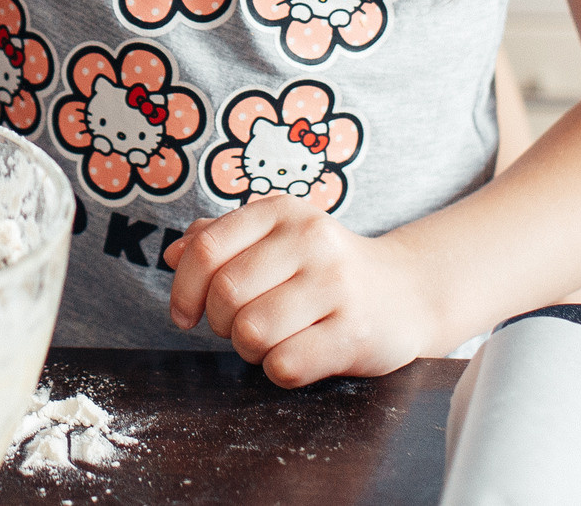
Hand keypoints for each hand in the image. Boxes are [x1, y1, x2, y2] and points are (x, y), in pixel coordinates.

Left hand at [160, 199, 440, 386]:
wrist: (407, 292)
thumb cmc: (325, 267)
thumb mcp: (277, 238)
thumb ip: (223, 240)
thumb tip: (172, 254)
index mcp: (282, 211)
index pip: (206, 249)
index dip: (183, 289)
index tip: (184, 313)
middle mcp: (311, 240)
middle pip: (225, 295)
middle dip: (220, 323)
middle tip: (241, 327)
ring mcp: (337, 285)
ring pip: (252, 333)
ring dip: (250, 349)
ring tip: (273, 339)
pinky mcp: (355, 332)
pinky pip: (285, 365)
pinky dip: (280, 369)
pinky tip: (299, 354)